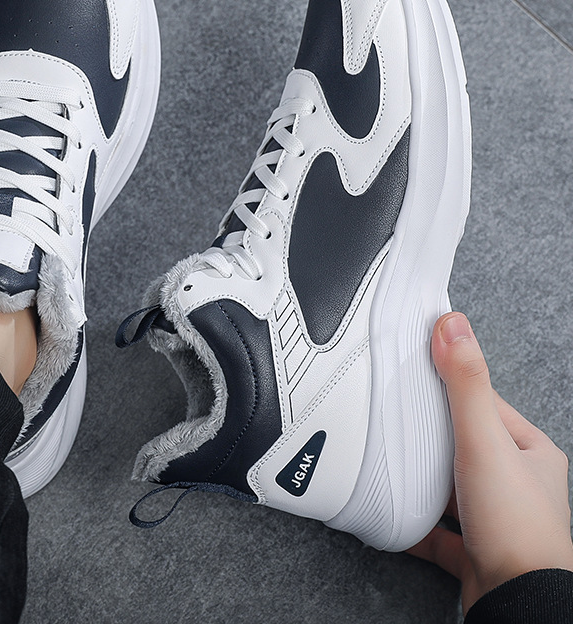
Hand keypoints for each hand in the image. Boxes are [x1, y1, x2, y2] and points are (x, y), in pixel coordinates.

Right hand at [407, 312, 572, 612]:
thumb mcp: (484, 441)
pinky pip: (438, 531)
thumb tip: (453, 324)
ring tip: (389, 458)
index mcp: (531, 453)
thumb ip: (465, 383)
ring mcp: (496, 521)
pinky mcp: (475, 553)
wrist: (517, 604)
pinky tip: (391, 512)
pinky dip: (414, 521)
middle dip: (430, 434)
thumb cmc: (515, 526)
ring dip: (422, 478)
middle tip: (395, 415)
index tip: (417, 371)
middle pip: (464, 446)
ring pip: (451, 488)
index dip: (450, 387)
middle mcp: (518, 486)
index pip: (485, 405)